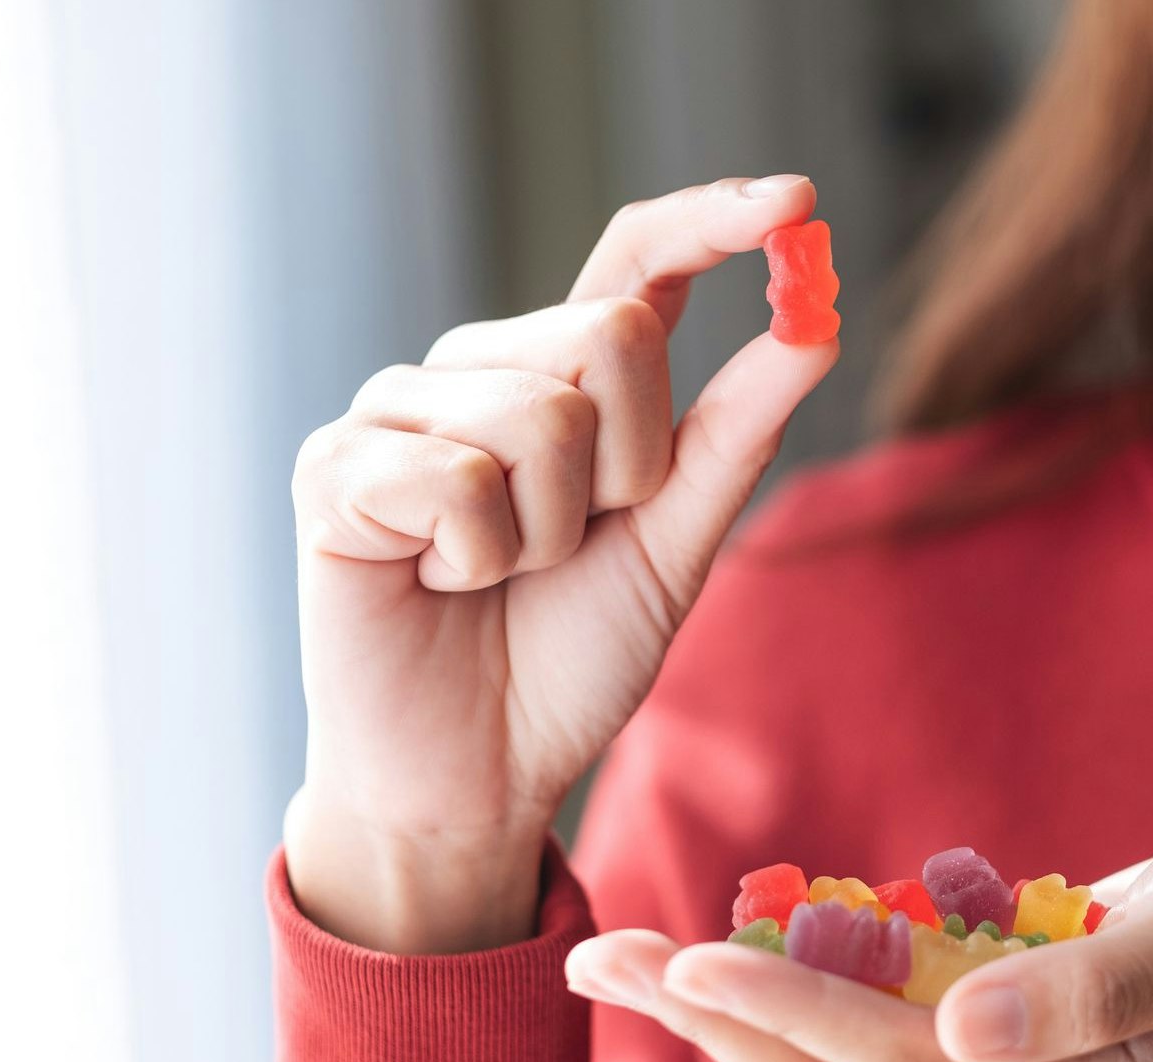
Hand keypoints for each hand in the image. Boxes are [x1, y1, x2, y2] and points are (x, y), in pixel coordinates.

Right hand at [284, 175, 837, 952]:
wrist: (478, 772)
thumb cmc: (570, 656)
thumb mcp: (677, 544)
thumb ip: (734, 435)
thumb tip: (817, 325)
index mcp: (565, 378)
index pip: (637, 262)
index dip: (713, 221)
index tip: (798, 197)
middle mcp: (481, 370)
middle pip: (612, 335)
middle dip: (632, 470)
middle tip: (574, 545)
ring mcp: (399, 411)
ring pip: (540, 414)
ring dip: (550, 532)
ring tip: (499, 577)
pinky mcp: (335, 468)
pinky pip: (456, 477)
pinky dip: (474, 558)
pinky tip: (437, 584)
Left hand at [565, 814, 1152, 1061]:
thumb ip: (1094, 987)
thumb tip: (961, 1029)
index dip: (790, 1013)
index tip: (691, 961)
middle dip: (714, 1025)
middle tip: (600, 960)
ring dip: (730, 1014)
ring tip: (626, 959)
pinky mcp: (991, 1051)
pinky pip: (872, 1031)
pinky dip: (794, 991)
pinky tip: (727, 952)